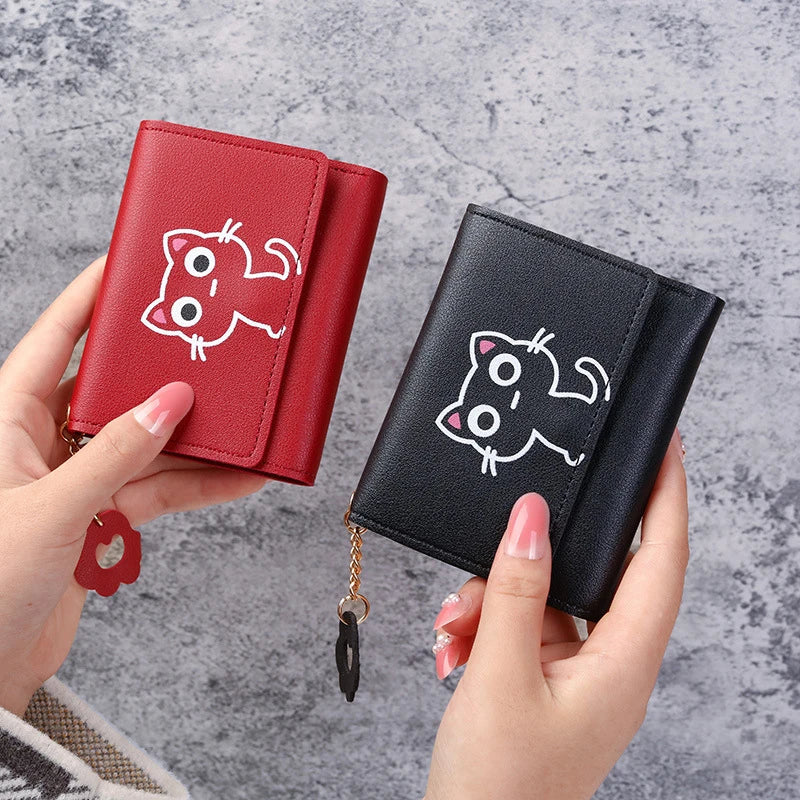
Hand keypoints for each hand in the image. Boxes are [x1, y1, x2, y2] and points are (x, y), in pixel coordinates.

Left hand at [0, 257, 265, 715]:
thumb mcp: (53, 508)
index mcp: (7, 420)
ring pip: (145, 445)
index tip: (127, 269)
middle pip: (113, 392)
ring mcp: (74, 478)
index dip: (88, 302)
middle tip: (207, 352)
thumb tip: (169, 404)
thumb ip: (117, 454)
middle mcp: (41, 442)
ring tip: (242, 431)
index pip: (53, 342)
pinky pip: (156, 490)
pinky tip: (234, 481)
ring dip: (194, 445)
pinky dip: (195, 489)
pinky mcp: (99, 515)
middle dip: (162, 377)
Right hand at [425, 430, 687, 799]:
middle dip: (529, 560)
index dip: (667, 501)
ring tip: (456, 626)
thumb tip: (530, 519)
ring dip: (493, 600)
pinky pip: (520, 626)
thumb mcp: (501, 674)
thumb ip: (517, 588)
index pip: (659, 563)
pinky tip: (456, 643)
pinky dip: (486, 624)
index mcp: (623, 667)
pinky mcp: (544, 680)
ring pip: (542, 599)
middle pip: (585, 576)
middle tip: (492, 550)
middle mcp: (608, 666)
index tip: (666, 451)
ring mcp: (575, 674)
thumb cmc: (499, 786)